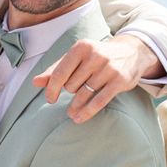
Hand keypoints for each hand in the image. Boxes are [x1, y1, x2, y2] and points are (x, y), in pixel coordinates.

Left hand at [32, 35, 155, 122]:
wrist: (132, 52)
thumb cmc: (96, 56)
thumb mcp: (76, 58)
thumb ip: (55, 70)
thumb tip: (35, 83)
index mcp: (81, 47)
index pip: (60, 73)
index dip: (51, 89)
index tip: (50, 99)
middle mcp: (95, 55)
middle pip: (71, 85)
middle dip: (71, 91)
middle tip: (77, 89)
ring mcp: (109, 68)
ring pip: (84, 94)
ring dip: (76, 106)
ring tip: (72, 113)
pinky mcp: (120, 81)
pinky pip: (99, 101)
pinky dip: (87, 112)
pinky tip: (79, 118)